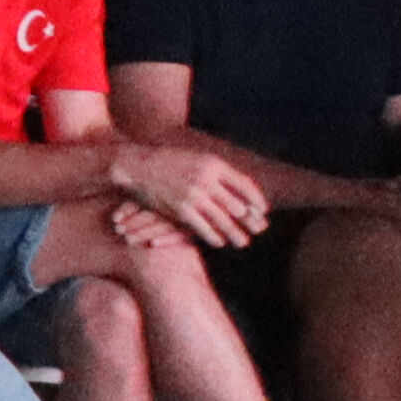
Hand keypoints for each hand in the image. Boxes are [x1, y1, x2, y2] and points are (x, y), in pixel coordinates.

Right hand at [115, 142, 270, 250]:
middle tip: (259, 230)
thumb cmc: (170, 162)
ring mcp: (194, 195)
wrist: (138, 164)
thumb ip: (218, 172)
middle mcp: (207, 179)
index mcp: (214, 164)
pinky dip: (213, 237)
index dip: (257, 200)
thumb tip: (240, 189)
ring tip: (243, 242)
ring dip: (235, 233)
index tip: (263, 211)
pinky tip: (219, 242)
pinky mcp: (180, 208)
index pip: (246, 185)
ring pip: (223, 220)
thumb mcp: (198, 159)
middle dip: (250, 220)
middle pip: (238, 205)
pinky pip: (203, 227)